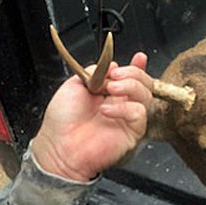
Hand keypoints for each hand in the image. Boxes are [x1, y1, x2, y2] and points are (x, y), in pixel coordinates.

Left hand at [32, 52, 153, 180]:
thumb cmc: (61, 121)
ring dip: (130, 86)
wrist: (59, 147)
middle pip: (143, 83)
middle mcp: (120, 103)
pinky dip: (124, 108)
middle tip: (116, 74)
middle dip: (134, 73)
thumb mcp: (74, 85)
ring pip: (146, 95)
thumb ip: (94, 72)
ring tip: (111, 88)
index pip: (130, 76)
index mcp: (107, 92)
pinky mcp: (132, 132)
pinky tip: (106, 110)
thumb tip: (111, 65)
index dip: (137, 66)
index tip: (139, 57)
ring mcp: (127, 117)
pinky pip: (139, 114)